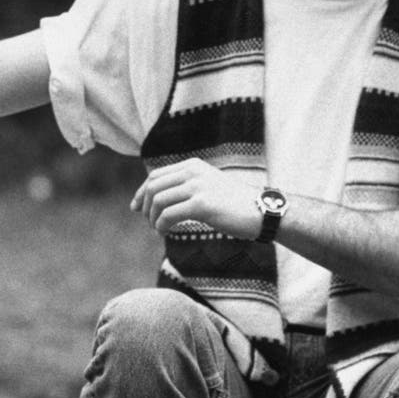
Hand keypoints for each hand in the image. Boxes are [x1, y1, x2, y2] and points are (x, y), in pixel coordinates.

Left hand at [131, 158, 260, 238]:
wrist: (262, 212)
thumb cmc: (235, 204)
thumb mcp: (208, 186)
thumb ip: (186, 187)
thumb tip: (157, 199)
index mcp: (192, 165)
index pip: (156, 175)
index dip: (141, 192)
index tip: (136, 208)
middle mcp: (193, 171)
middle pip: (153, 186)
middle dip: (144, 206)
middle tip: (148, 222)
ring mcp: (197, 186)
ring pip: (158, 201)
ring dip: (153, 218)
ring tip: (159, 229)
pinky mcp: (202, 204)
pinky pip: (169, 214)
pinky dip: (161, 225)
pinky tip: (165, 232)